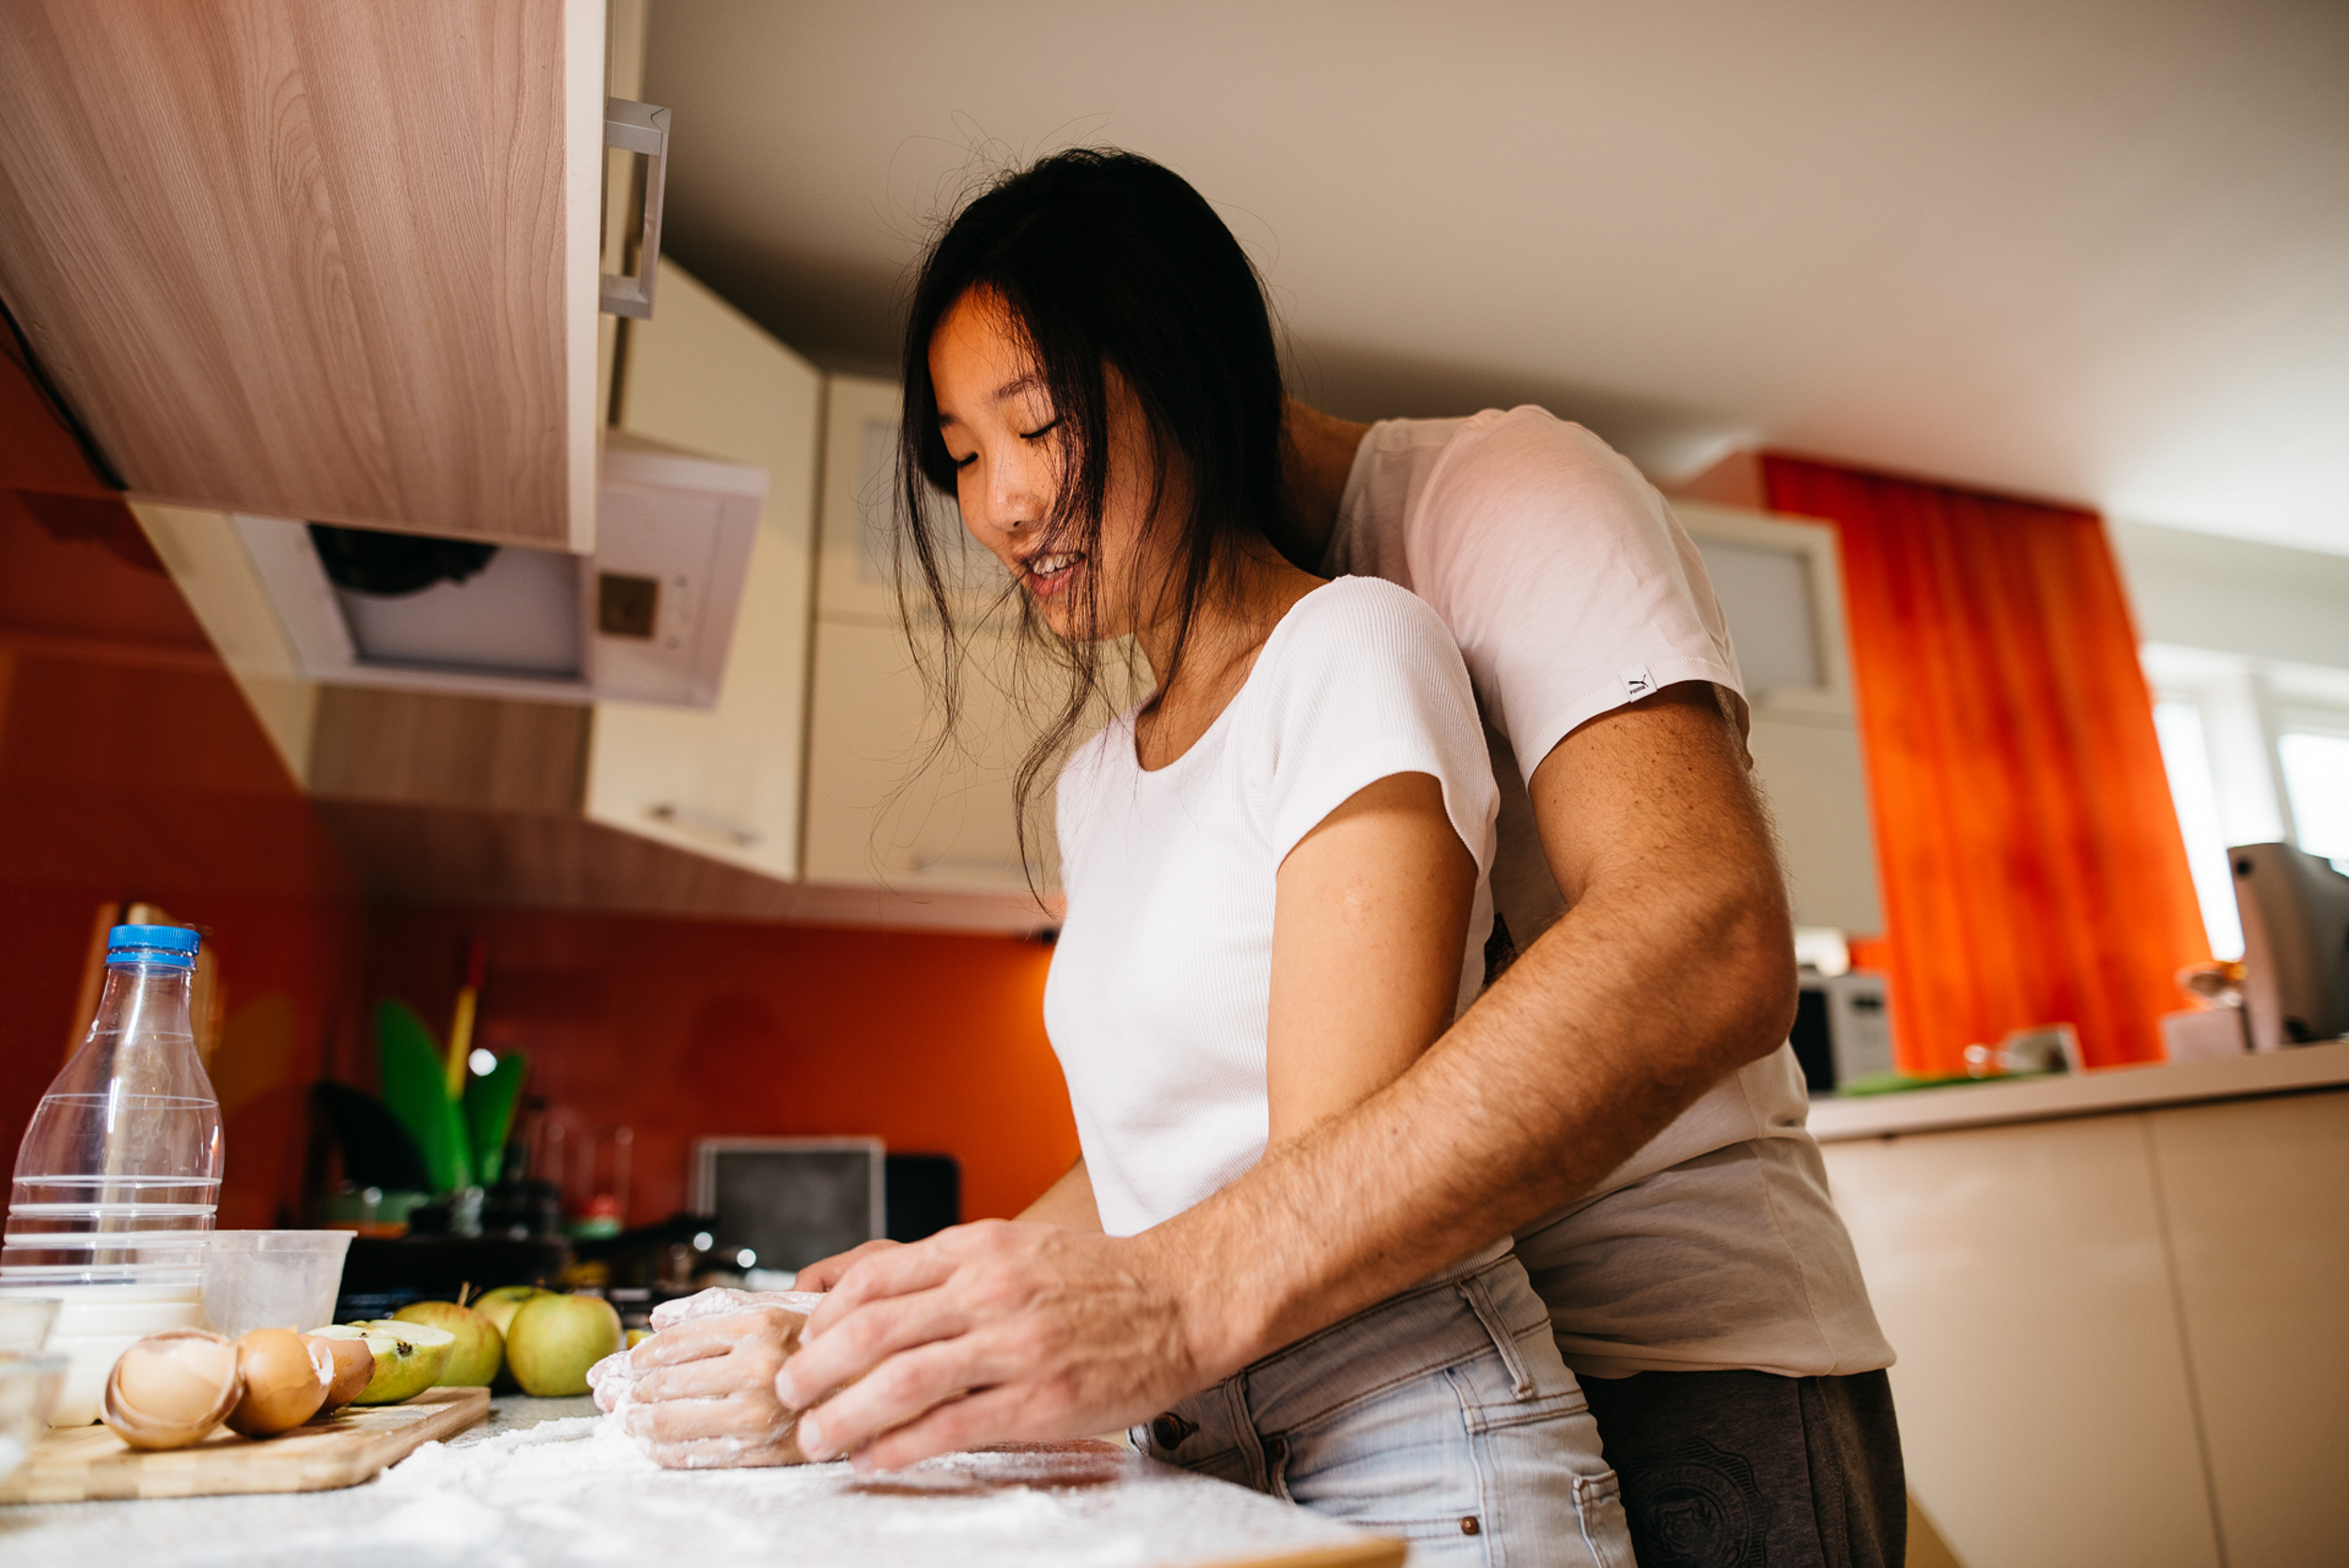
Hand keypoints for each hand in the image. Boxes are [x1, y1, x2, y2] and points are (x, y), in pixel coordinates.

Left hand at [622, 1306, 809, 1467]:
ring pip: (670, 1421)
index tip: (623, 1363)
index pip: (675, 1341)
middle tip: (607, 1391)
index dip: (639, 1354)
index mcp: (761, 1323)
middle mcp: (760, 1366)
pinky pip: (693, 1454)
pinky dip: (660, 1449)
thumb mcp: (777, 1306)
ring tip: (623, 1417)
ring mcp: (761, 1412)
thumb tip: (658, 1317)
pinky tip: (650, 1442)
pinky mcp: (763, 1450)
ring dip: (634, 1421)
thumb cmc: (823, 1344)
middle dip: (625, 1388)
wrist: (877, 1385)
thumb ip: (715, 1306)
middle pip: (665, 1382)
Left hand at [777, 1220, 1207, 1470]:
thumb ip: (937, 1267)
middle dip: (815, 1371)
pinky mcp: (1039, 1399)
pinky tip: (875, 1457)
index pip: (875, 1278)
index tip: (801, 1342)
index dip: (823, 1316)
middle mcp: (991, 1291)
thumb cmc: (1096, 1278)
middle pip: (872, 1331)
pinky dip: (899, 1446)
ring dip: (844, 1416)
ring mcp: (1015, 1346)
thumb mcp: (1012, 1247)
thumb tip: (846, 1282)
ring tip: (817, 1437)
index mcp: (980, 1248)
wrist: (1182, 1299)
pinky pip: (950, 1427)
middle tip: (790, 1396)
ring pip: (901, 1382)